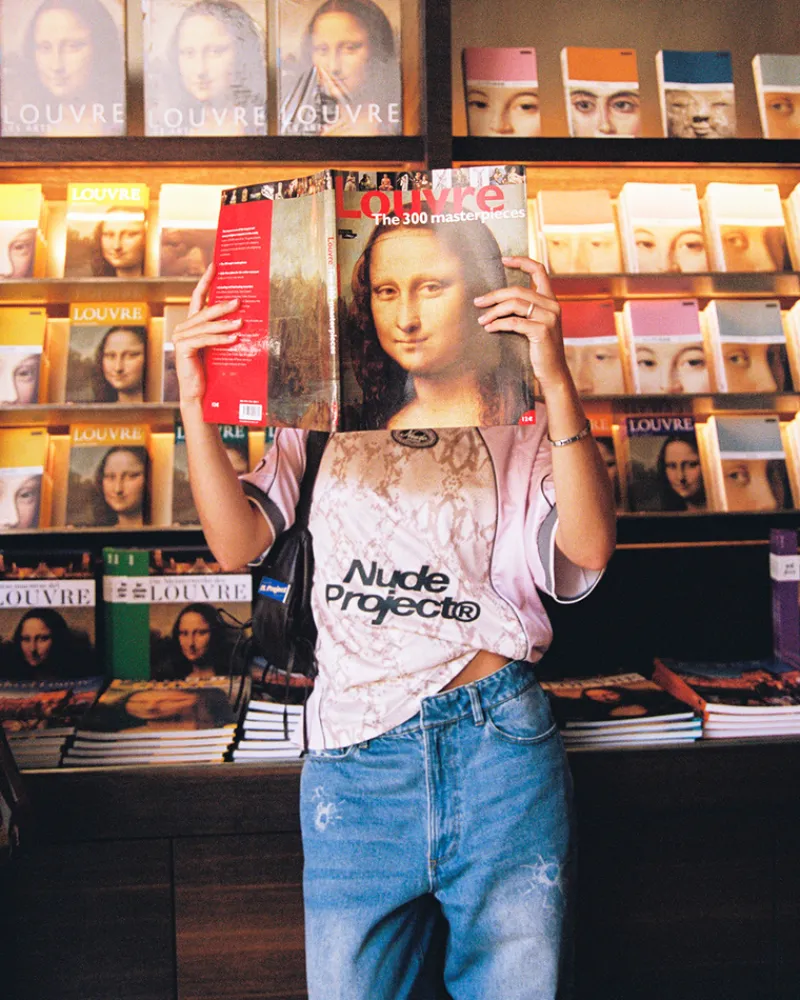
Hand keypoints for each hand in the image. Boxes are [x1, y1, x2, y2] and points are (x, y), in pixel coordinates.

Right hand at [171, 264, 240, 404]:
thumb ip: (223, 331)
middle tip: (239, 300)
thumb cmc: (210, 370)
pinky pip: (204, 340)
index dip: (206, 280)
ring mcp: (181, 338)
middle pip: (204, 310)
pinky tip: (234, 338)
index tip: (216, 265)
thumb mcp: (218, 346)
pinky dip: (220, 338)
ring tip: (241, 322)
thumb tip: (243, 316)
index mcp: (191, 323)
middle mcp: (183, 328)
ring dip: (225, 323)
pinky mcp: (183, 349)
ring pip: (206, 325)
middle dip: (222, 304)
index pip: (198, 297)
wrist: (199, 393)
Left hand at [473, 256, 570, 393]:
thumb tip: (498, 300)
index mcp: (552, 300)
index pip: (539, 270)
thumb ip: (525, 310)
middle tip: (477, 302)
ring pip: (514, 304)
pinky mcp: (541, 331)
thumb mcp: (535, 325)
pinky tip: (489, 329)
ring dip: (493, 311)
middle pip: (517, 290)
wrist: (553, 373)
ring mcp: (549, 318)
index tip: (503, 260)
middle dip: (494, 295)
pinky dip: (498, 324)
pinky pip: (514, 322)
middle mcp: (553, 305)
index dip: (521, 261)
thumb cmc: (540, 349)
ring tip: (481, 320)